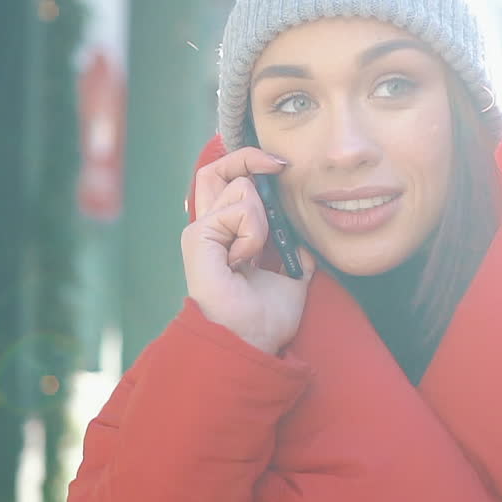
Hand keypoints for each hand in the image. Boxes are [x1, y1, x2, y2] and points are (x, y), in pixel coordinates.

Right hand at [182, 147, 315, 354]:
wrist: (252, 342)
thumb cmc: (265, 318)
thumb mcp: (290, 278)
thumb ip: (292, 255)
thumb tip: (304, 245)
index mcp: (225, 235)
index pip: (227, 179)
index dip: (251, 162)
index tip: (282, 167)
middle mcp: (208, 228)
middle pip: (217, 167)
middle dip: (250, 158)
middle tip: (279, 169)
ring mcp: (199, 231)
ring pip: (241, 188)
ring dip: (262, 220)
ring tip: (254, 255)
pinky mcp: (197, 237)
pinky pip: (239, 211)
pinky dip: (253, 234)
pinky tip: (244, 261)